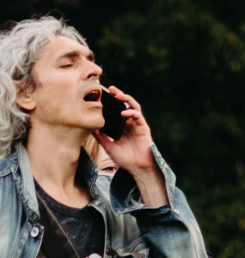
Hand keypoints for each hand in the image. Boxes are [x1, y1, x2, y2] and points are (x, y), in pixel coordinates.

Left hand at [97, 86, 167, 204]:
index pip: (115, 110)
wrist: (137, 168)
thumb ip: (99, 135)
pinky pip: (138, 116)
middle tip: (109, 89)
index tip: (100, 96)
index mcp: (121, 127)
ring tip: (118, 94)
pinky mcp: (143, 128)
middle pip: (124, 105)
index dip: (110, 103)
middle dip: (118, 96)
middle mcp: (129, 123)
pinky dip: (131, 112)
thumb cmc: (124, 159)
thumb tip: (88, 126)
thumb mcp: (107, 145)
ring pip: (132, 106)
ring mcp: (137, 125)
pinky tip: (123, 112)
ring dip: (126, 99)